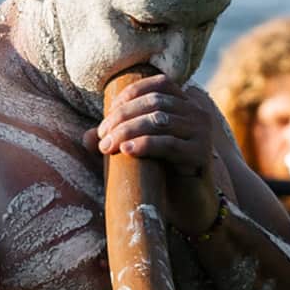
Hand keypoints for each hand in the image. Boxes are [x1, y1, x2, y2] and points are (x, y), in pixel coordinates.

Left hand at [88, 74, 221, 235]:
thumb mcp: (138, 150)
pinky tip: (127, 150)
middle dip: (123, 116)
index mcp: (185, 105)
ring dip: (128, 130)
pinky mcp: (200, 154)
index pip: (159, 84)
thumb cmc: (161, 173)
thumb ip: (115, 139)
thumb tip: (87, 137)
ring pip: (159, 121)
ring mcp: (202, 133)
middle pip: (155, 102)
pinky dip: (145, 144)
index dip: (132, 93)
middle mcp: (197, 114)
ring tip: (108, 146)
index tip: (108, 112)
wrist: (187, 204)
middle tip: (102, 135)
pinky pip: (169, 144)